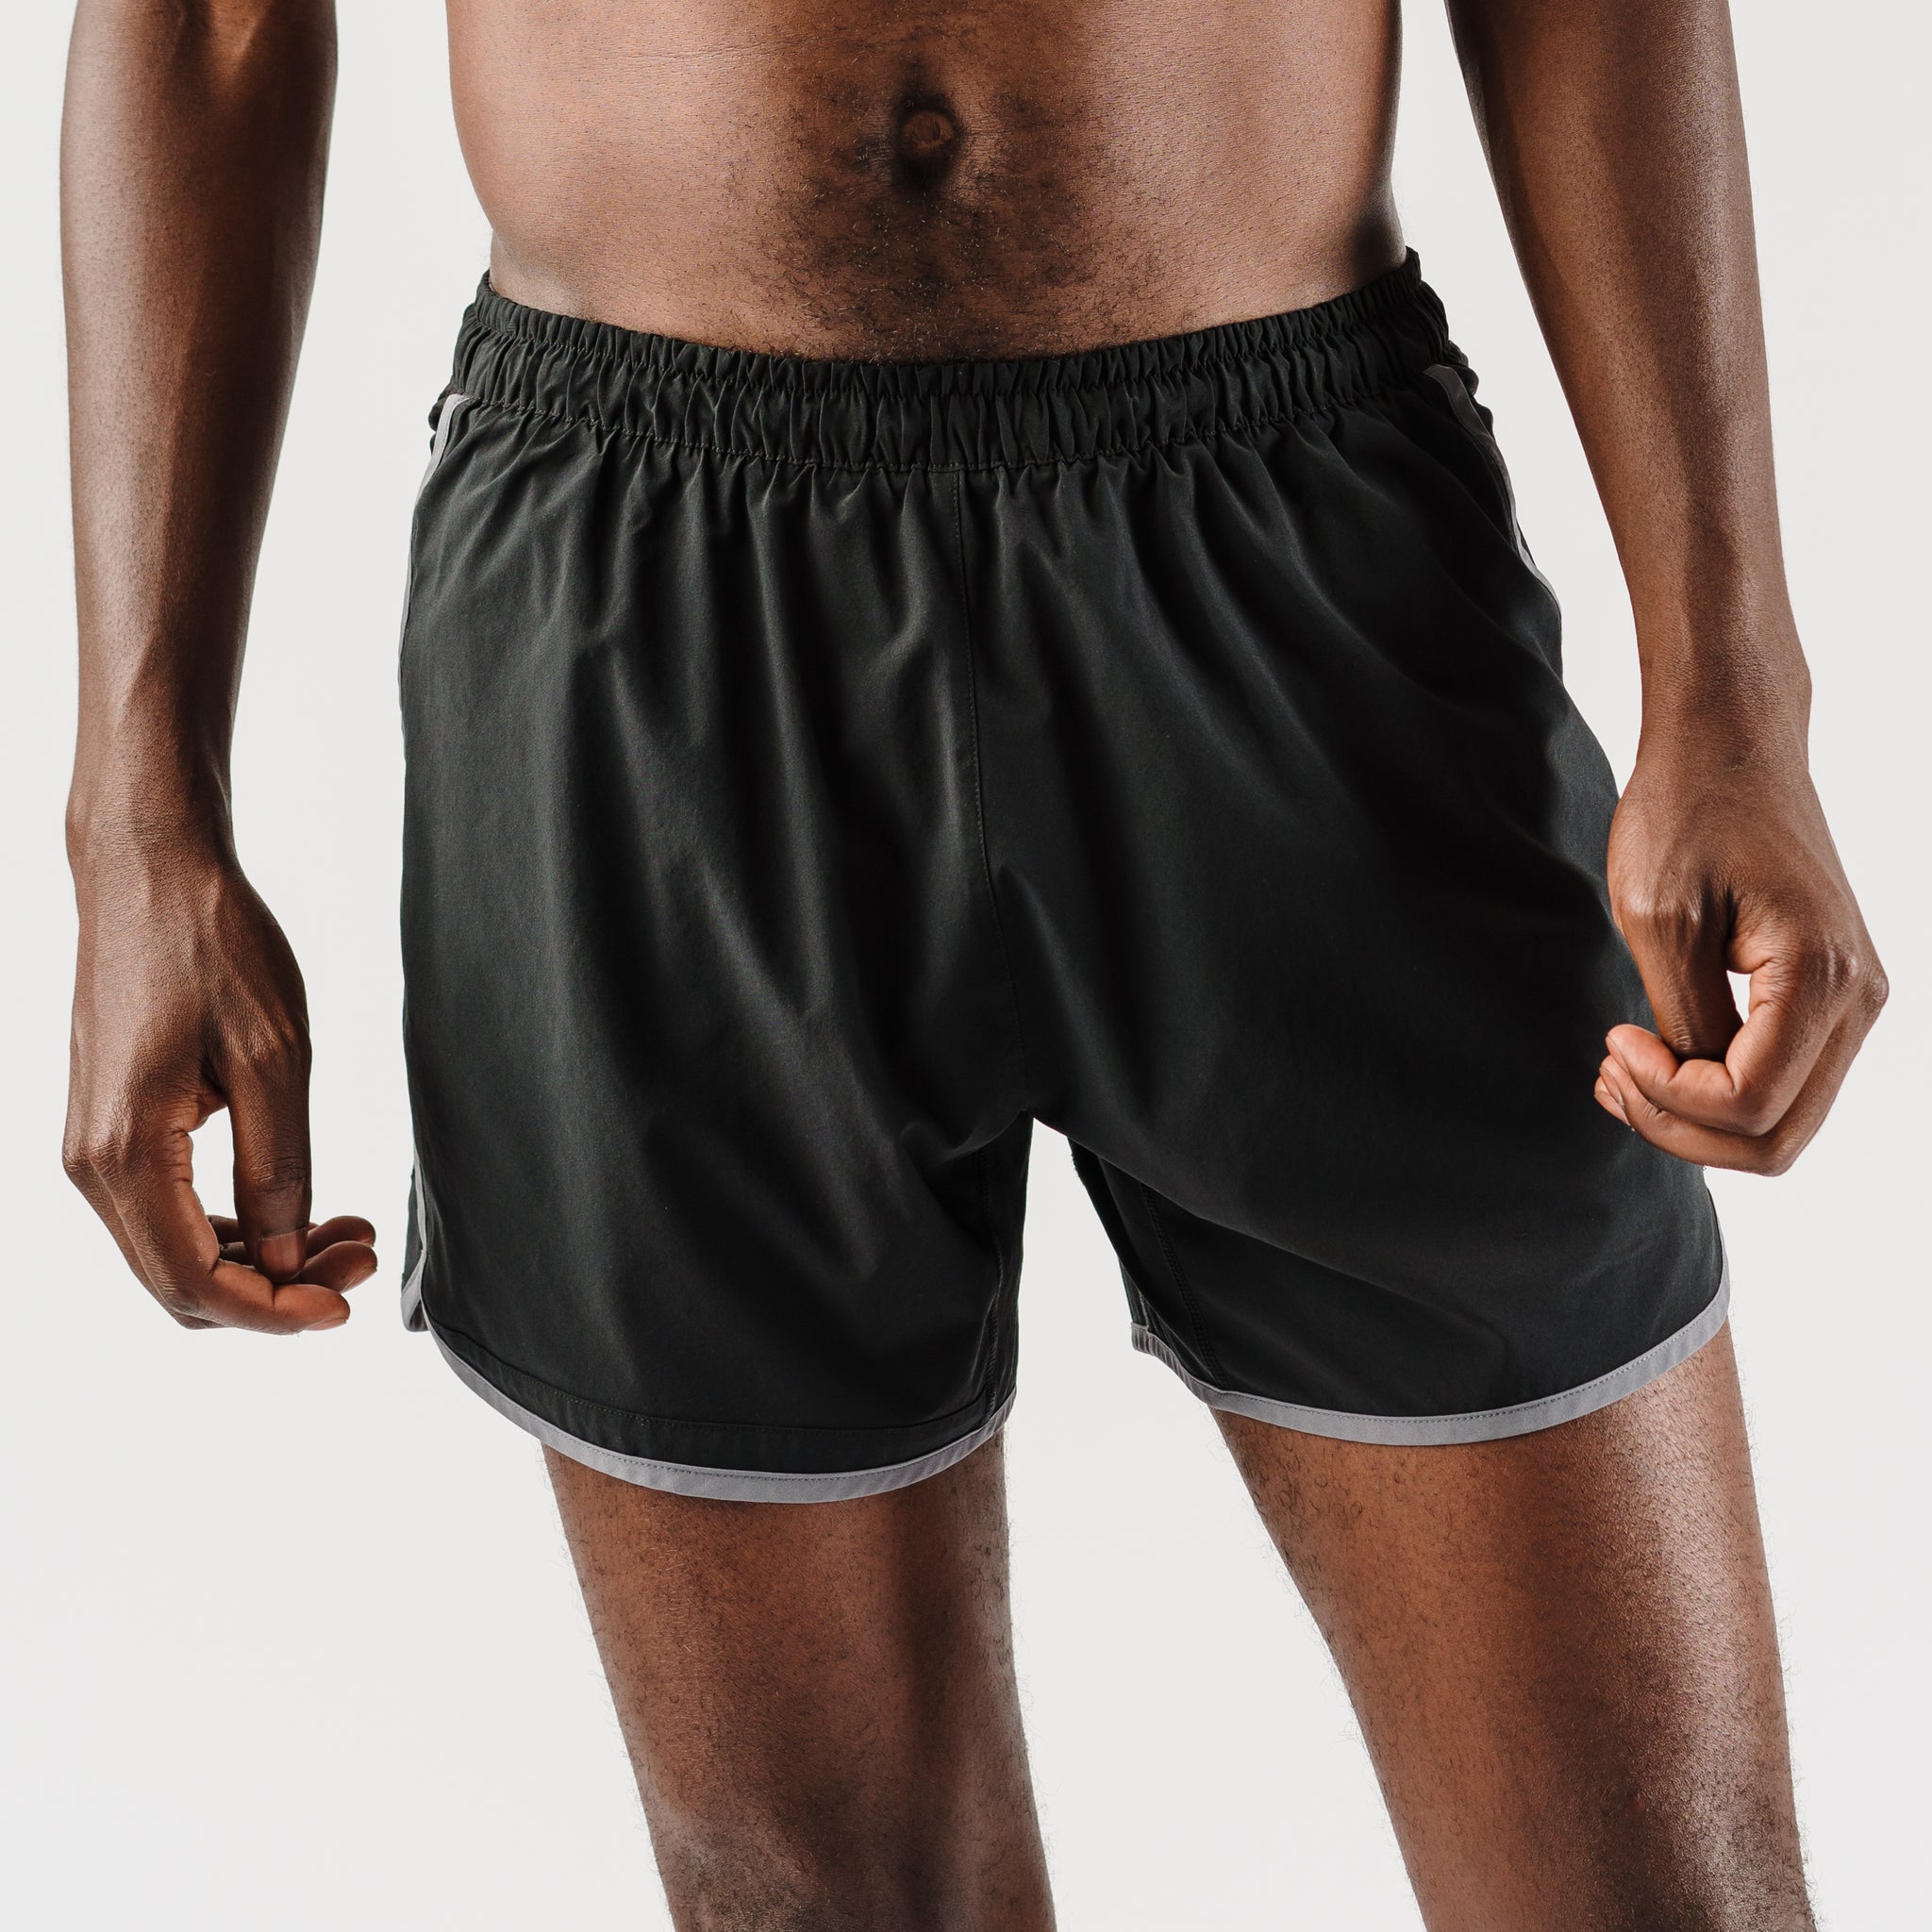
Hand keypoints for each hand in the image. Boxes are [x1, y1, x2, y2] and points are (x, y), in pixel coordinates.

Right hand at [63, 842, 375, 1329]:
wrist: (151, 874)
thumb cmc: (212, 945)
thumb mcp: (273, 1058)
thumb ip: (280, 1170)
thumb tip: (290, 1259)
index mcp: (126, 1151)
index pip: (195, 1281)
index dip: (274, 1312)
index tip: (344, 1306)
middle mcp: (93, 1163)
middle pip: (180, 1283)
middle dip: (276, 1291)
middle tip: (360, 1258)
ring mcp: (96, 1148)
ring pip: (174, 1254)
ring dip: (260, 1262)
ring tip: (346, 1233)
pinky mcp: (114, 1129)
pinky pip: (168, 1212)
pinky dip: (235, 1225)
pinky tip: (301, 1209)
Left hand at [1597, 725, 1885, 1173]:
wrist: (1730, 746)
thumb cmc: (1688, 813)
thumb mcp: (1661, 919)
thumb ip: (1686, 1018)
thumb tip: (1697, 1091)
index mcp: (1822, 976)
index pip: (1750, 1104)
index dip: (1667, 1098)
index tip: (1614, 1040)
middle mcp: (1857, 999)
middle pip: (1776, 1138)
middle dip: (1679, 1129)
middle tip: (1609, 1076)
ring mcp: (1850, 1001)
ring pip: (1781, 1122)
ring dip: (1693, 1120)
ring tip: (1621, 1072)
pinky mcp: (1825, 996)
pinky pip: (1780, 1082)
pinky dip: (1713, 1094)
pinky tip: (1650, 1063)